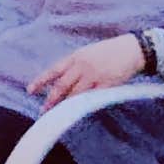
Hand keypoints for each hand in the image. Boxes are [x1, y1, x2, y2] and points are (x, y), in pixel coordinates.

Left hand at [28, 36, 154, 106]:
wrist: (133, 49)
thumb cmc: (110, 51)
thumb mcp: (88, 52)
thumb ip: (75, 65)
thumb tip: (62, 79)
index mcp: (76, 57)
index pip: (53, 70)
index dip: (41, 81)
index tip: (30, 90)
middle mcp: (82, 66)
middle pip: (62, 85)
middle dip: (51, 99)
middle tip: (43, 110)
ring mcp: (95, 75)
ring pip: (75, 94)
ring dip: (65, 105)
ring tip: (58, 114)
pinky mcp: (107, 84)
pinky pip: (93, 97)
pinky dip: (84, 105)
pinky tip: (78, 112)